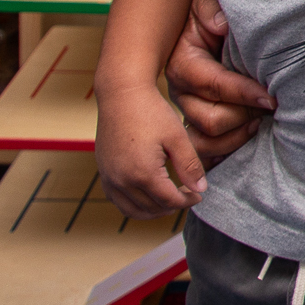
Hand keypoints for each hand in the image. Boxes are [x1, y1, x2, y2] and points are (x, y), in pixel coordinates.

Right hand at [96, 84, 206, 218]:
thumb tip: (201, 190)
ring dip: (153, 210)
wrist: (121, 94)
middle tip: (188, 196)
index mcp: (143, 173)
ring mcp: (109, 177)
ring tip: (171, 200)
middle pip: (152, 208)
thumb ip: (190, 167)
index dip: (188, 201)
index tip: (199, 194)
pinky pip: (118, 200)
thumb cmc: (151, 112)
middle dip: (173, 206)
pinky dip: (134, 205)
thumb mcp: (177, 138)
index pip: (170, 201)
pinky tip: (149, 195)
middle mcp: (122, 180)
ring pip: (132, 210)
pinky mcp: (103, 171)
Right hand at [164, 0, 272, 164]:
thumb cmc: (214, 14)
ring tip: (260, 121)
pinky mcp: (196, 125)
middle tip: (270, 107)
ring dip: (237, 135)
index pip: (212, 85)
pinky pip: (205, 151)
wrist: (212, 25)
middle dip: (243, 114)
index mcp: (183, 63)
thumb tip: (222, 25)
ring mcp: (187, 111)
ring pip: (206, 141)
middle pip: (209, 119)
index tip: (270, 97)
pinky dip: (227, 148)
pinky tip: (250, 133)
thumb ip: (212, 9)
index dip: (243, 93)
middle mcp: (181, 92)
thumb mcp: (208, 1)